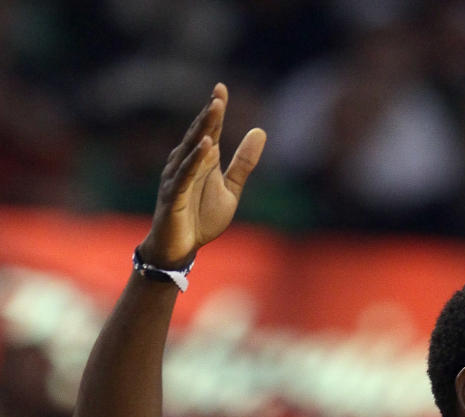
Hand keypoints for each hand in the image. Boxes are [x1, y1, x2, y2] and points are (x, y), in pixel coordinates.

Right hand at [139, 82, 264, 267]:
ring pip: (191, 149)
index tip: (222, 88)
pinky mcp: (173, 195)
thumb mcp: (230, 190)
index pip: (210, 130)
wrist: (180, 248)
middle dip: (210, 114)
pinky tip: (206, 146)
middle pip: (200, 134)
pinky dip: (195, 160)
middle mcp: (186, 162)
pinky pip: (185, 175)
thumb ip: (244, 163)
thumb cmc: (201, 218)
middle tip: (219, 93)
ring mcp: (177, 177)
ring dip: (203, 129)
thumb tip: (260, 130)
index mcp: (202, 160)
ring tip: (214, 110)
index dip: (216, 110)